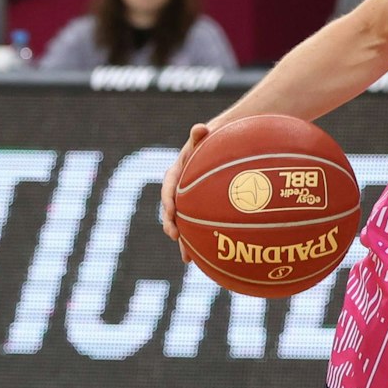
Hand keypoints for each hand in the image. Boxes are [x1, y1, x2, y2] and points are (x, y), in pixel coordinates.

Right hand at [159, 122, 211, 257]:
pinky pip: (196, 229)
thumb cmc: (210, 143)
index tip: (171, 210)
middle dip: (171, 224)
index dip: (168, 199)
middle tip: (174, 235)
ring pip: (183, 224)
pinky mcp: (198, 212)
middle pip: (171, 210)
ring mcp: (188, 203)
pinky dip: (197, 244)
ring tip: (187, 257)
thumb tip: (200, 127)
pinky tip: (201, 260)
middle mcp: (178, 191)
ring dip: (184, 241)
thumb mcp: (204, 138)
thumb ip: (200, 135)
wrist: (218, 151)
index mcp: (175, 174)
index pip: (168, 187)